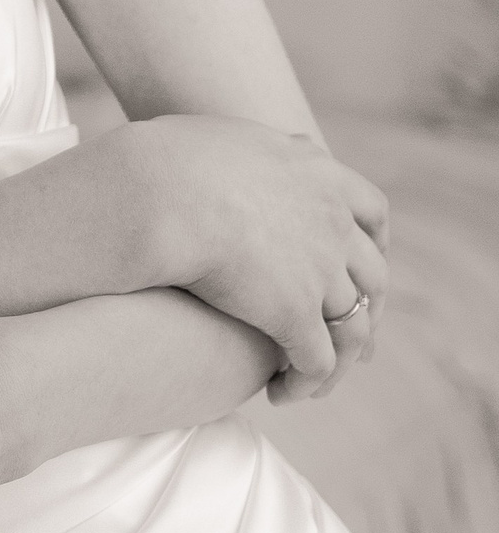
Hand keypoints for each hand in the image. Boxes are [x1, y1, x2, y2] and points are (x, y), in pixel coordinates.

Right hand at [130, 116, 388, 401]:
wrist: (158, 193)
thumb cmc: (168, 162)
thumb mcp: (225, 139)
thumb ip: (251, 149)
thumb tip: (233, 150)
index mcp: (320, 175)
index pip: (372, 211)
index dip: (373, 242)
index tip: (361, 263)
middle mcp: (333, 222)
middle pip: (373, 275)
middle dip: (367, 309)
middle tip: (351, 337)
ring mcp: (321, 271)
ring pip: (352, 330)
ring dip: (339, 359)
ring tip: (311, 381)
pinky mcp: (295, 314)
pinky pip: (318, 362)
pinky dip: (305, 383)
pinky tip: (279, 393)